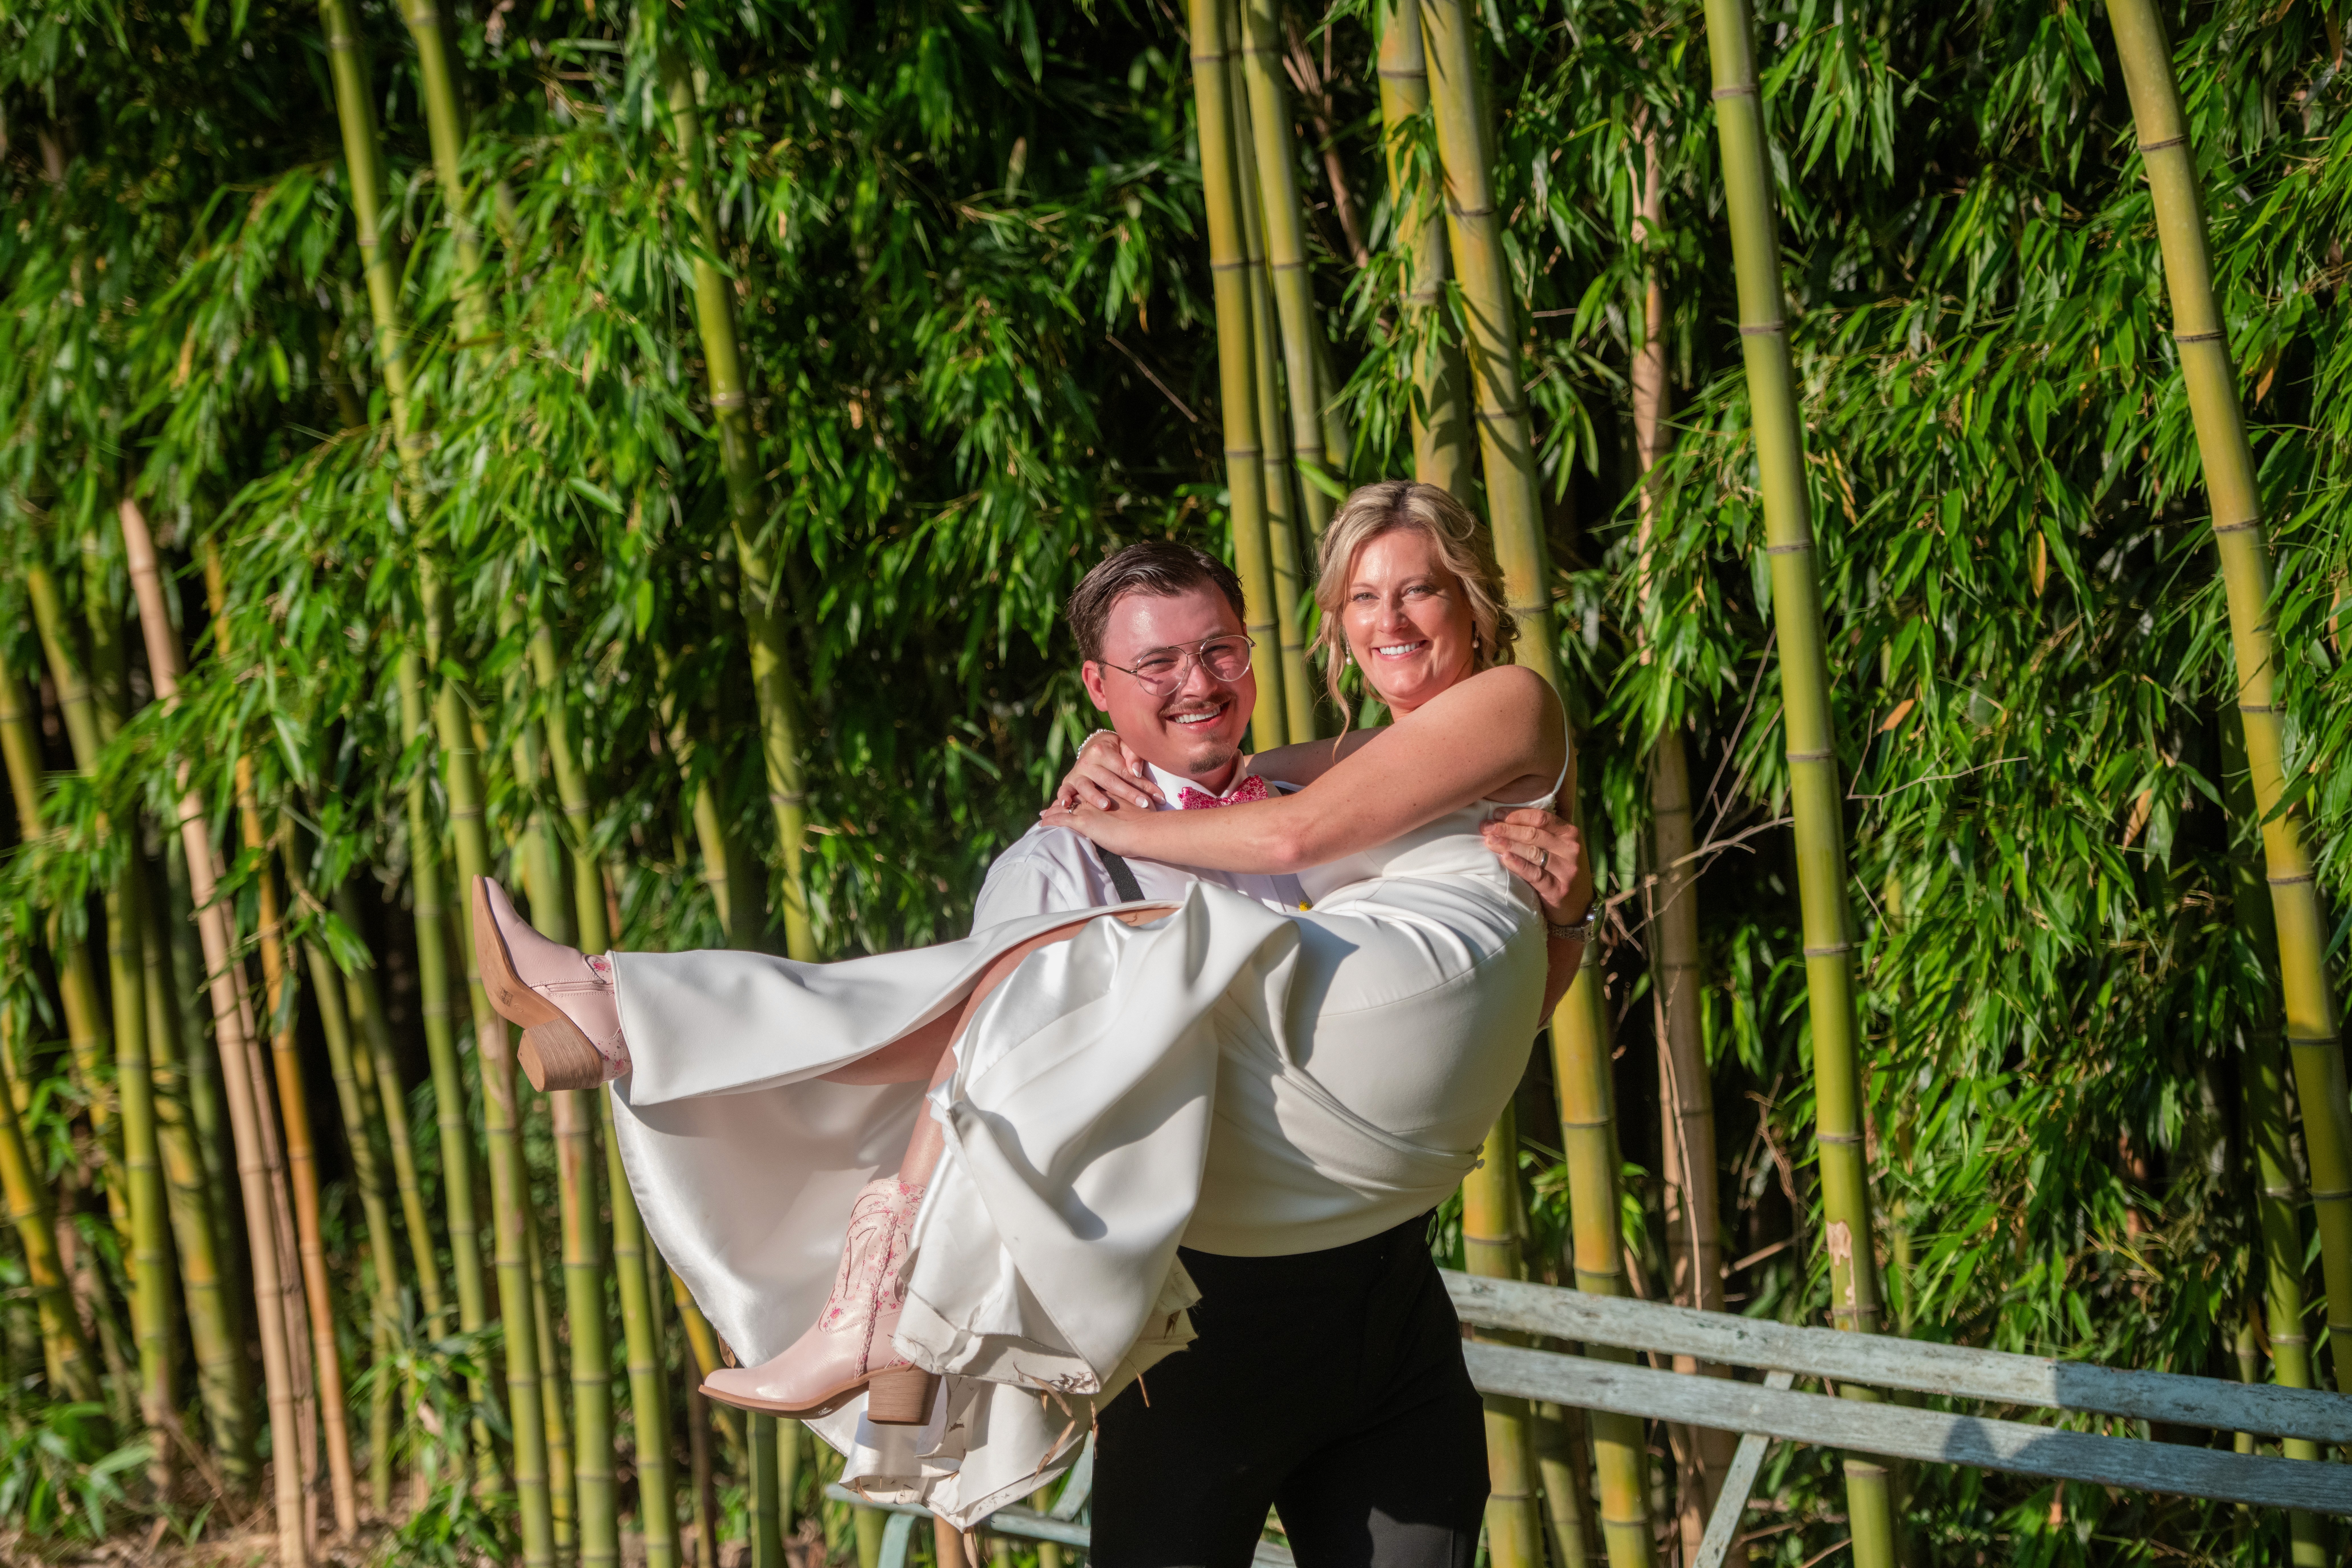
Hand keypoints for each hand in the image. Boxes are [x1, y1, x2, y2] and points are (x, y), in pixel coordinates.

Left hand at [1038, 799, 1152, 857]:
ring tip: (1042, 815)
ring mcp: (1088, 809)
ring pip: (1064, 807)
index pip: (1091, 792)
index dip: (1082, 794)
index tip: (1073, 798)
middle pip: (1075, 796)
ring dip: (1052, 811)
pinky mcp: (1082, 822)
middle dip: (1063, 800)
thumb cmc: (1149, 821)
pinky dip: (1050, 821)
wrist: (1146, 829)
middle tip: (1052, 806)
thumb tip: (1148, 803)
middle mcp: (1096, 798)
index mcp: (1109, 794)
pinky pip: (1060, 820)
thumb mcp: (1143, 806)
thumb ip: (1137, 804)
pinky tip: (1041, 824)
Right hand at [1053, 730, 1162, 810]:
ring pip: (1086, 787)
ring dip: (1096, 797)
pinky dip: (1064, 797)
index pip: (1124, 771)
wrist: (1094, 746)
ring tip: (1106, 806)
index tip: (1157, 796)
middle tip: (1144, 805)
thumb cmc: (1115, 749)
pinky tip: (1066, 804)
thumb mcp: (1125, 746)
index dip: (1142, 784)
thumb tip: (1136, 771)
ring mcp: (1076, 773)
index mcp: (1102, 750)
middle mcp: (1087, 761)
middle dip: (1128, 794)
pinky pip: (1064, 790)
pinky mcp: (1068, 782)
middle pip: (1109, 781)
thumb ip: (1133, 756)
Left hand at [1483, 808, 1590, 927]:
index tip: (1496, 813)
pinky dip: (1519, 865)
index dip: (1516, 814)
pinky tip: (1505, 858)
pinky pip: (1535, 875)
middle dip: (1507, 829)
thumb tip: (1503, 817)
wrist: (1578, 903)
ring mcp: (1566, 870)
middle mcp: (1570, 849)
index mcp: (1570, 833)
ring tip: (1489, 840)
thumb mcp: (1557, 845)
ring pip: (1533, 853)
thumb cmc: (1560, 868)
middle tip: (1486, 827)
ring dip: (1508, 844)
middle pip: (1534, 834)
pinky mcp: (1558, 889)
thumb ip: (1540, 831)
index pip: (1540, 817)